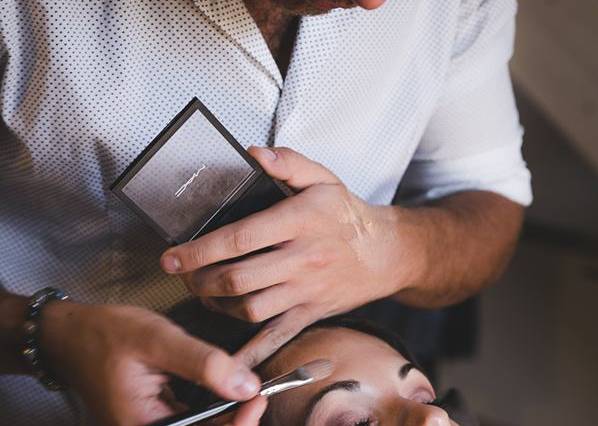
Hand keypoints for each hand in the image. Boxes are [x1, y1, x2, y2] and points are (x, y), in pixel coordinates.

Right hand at [39, 301, 266, 425]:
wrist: (69, 335)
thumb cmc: (107, 335)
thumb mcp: (158, 341)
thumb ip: (203, 364)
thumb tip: (248, 386)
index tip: (258, 399)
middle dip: (236, 423)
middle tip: (258, 396)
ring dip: (227, 419)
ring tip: (250, 396)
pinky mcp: (153, 423)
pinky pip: (191, 425)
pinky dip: (213, 414)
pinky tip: (229, 397)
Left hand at [161, 147, 413, 365]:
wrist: (385, 253)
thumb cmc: (347, 216)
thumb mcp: (323, 178)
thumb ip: (288, 162)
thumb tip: (253, 153)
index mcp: (300, 221)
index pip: (240, 238)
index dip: (200, 250)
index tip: (172, 256)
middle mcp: (301, 258)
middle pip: (237, 278)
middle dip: (200, 280)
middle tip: (183, 274)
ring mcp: (305, 290)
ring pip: (249, 308)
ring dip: (216, 304)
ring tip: (203, 292)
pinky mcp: (309, 313)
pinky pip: (275, 336)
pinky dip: (249, 350)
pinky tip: (228, 357)